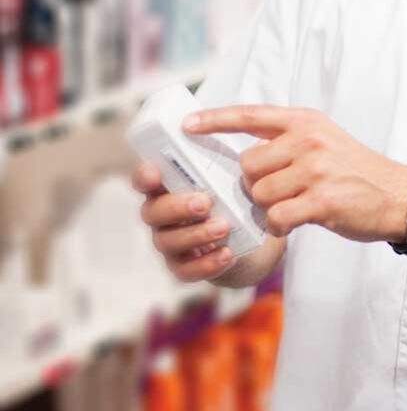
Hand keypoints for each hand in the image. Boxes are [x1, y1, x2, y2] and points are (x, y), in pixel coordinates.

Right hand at [132, 161, 236, 281]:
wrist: (248, 236)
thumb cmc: (234, 194)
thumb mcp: (233, 173)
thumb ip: (233, 158)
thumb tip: (257, 142)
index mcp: (168, 186)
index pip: (145, 179)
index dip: (144, 176)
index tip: (156, 173)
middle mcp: (162, 215)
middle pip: (154, 212)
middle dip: (178, 207)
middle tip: (206, 202)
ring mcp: (170, 242)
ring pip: (169, 241)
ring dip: (196, 234)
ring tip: (224, 227)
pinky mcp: (183, 267)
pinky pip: (186, 270)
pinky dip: (206, 264)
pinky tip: (227, 255)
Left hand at [183, 107, 406, 243]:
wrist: (397, 195)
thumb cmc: (354, 170)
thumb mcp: (324, 140)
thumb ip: (288, 141)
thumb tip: (244, 159)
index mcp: (306, 121)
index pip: (251, 115)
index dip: (215, 120)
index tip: (187, 126)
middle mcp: (308, 140)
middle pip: (248, 166)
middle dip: (254, 184)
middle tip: (278, 191)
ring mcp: (315, 169)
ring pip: (259, 194)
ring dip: (269, 207)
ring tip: (295, 205)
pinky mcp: (322, 200)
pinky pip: (277, 217)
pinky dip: (281, 225)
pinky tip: (299, 220)